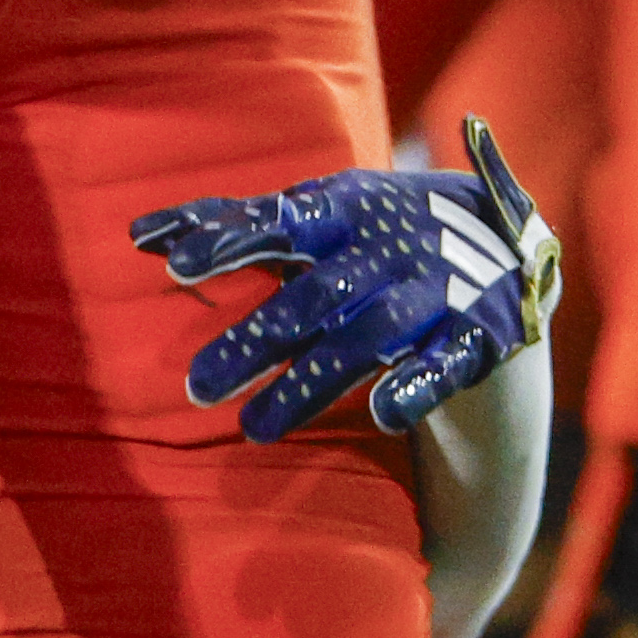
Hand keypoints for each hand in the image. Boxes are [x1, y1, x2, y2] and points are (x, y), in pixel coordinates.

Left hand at [130, 115, 560, 440]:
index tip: (172, 264)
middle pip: (310, 296)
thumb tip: (138, 237)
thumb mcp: (314, 213)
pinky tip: (381, 415)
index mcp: (339, 207)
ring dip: (309, 383)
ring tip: (254, 430)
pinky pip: (443, 364)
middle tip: (196, 388)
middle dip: (253, 341)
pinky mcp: (474, 334)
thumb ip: (236, 226)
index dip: (226, 237)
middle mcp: (381, 247)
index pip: (273, 220)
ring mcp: (430, 289)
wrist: (499, 239)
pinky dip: (414, 386)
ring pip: (364, 338)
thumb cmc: (371, 230)